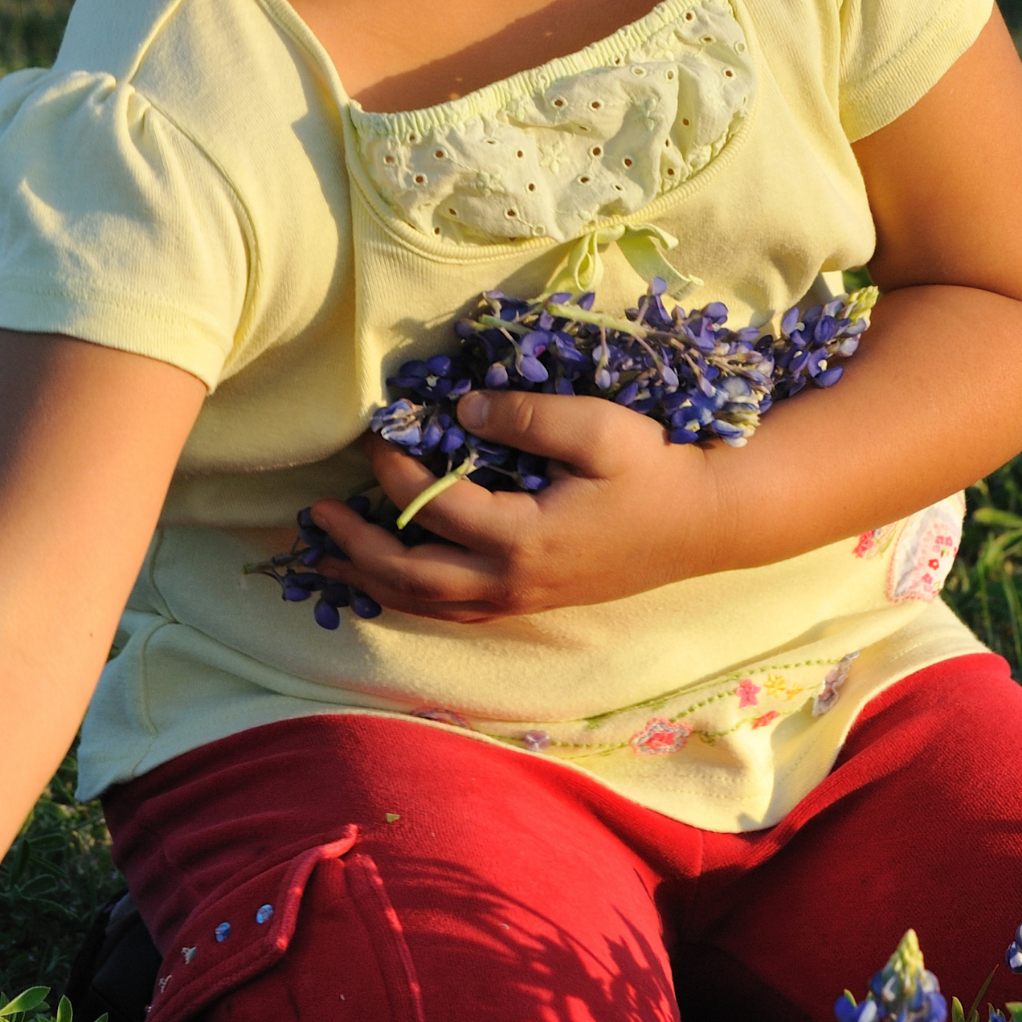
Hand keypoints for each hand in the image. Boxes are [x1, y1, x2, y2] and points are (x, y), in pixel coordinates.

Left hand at [305, 390, 727, 621]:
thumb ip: (528, 417)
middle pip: (411, 577)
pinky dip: (411, 596)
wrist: (704, 523)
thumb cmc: (655, 470)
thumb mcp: (599, 429)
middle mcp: (512, 581)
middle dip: (356, 546)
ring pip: (427, 605)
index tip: (373, 436)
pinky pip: (454, 610)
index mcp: (522, 538)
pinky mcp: (532, 602)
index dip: (393, 473)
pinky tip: (393, 578)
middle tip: (316, 514)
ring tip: (330, 556)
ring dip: (373, 579)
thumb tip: (459, 412)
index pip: (433, 509)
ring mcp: (521, 599)